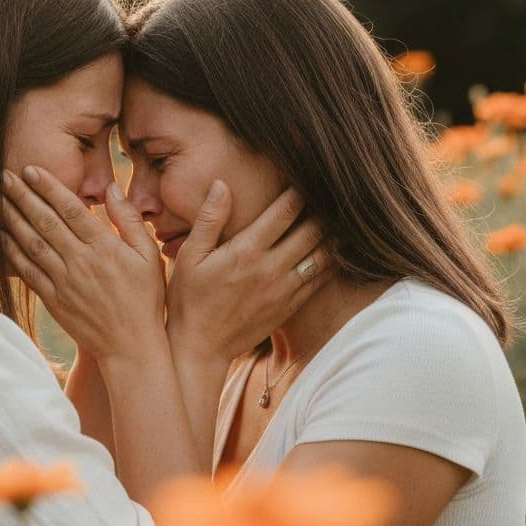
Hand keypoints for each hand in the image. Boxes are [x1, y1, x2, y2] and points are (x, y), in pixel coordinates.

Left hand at [0, 166, 165, 361]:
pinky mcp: (53, 300)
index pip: (71, 208)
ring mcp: (64, 281)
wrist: (131, 347)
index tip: (31, 170)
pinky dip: (10, 252)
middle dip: (22, 195)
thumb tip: (111, 187)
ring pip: (31, 243)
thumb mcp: (148, 255)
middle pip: (45, 221)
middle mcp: (80, 261)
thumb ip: (128, 219)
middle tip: (3, 175)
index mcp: (104, 247)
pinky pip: (27, 271)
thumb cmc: (146, 298)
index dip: (48, 186)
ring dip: (11, 218)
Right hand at [166, 182, 332, 361]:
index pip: (284, 211)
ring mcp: (283, 290)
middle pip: (313, 230)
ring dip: (332, 235)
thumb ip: (209, 219)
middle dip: (323, 209)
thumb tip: (222, 184)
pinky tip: (333, 250)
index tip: (306, 176)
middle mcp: (270, 268)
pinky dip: (331, 262)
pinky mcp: (289, 307)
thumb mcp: (190, 256)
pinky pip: (320, 280)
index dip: (299, 191)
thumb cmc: (188, 298)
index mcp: (246, 250)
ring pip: (323, 255)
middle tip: (330, 193)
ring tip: (338, 218)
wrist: (199, 348)